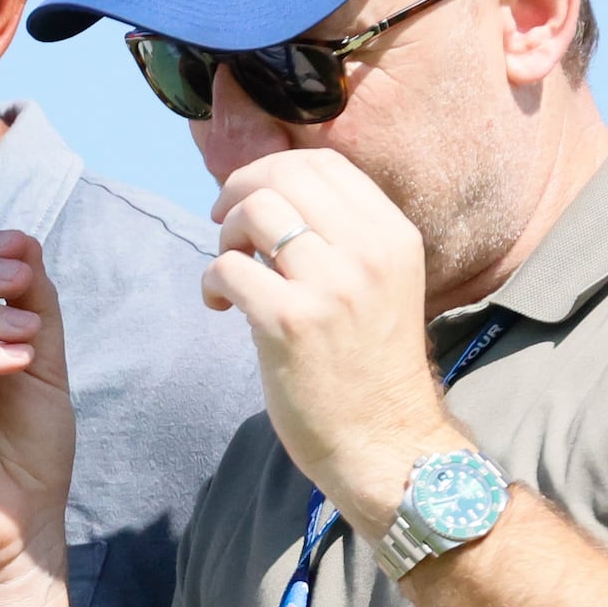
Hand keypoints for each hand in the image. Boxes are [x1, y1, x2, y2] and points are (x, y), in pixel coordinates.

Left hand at [203, 153, 464, 539]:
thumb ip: (341, 237)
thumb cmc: (371, 367)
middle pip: (283, 176)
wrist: (386, 443)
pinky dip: (213, 282)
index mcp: (394, 236)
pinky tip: (222, 306)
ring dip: (226, 234)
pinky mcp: (290, 323)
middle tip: (226, 227)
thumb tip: (268, 193)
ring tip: (232, 270)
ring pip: (254, 211)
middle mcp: (368, 252)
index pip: (325, 163)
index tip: (252, 198)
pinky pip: (228, 268)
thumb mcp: (380, 284)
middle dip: (239, 192)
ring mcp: (330, 286)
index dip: (272, 169)